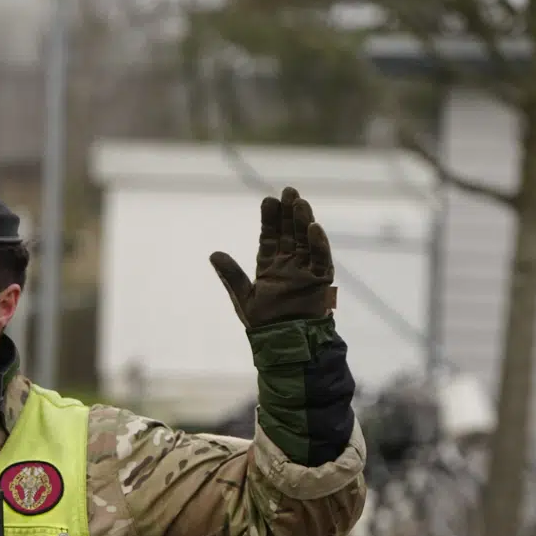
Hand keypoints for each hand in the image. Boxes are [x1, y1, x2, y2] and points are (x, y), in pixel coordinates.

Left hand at [209, 186, 335, 328]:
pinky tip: (313, 227)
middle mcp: (289, 264)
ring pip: (306, 241)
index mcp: (269, 266)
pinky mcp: (320, 281)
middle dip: (288, 213)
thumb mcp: (243, 297)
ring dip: (303, 222)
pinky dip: (318, 244)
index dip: (269, 220)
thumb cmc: (263, 323)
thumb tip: (213, 254)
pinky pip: (321, 259)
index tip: (268, 201)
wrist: (284, 343)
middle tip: (288, 191)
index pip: (270, 237)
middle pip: (290, 233)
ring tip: (299, 203)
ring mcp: (306, 271)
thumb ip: (231, 275)